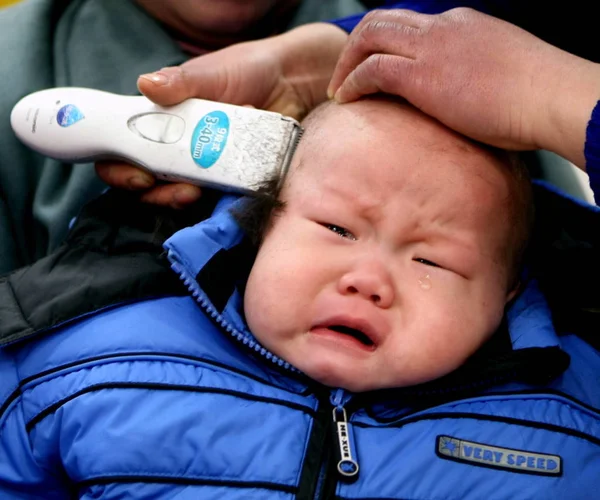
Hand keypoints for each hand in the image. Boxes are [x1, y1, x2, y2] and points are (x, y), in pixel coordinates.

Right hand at [96, 23, 347, 206]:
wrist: (297, 83)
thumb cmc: (250, 71)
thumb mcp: (213, 73)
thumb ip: (182, 82)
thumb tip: (147, 85)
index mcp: (164, 121)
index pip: (125, 150)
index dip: (119, 167)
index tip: (136, 174)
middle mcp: (180, 148)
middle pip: (147, 183)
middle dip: (150, 192)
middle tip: (165, 186)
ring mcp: (206, 167)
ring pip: (178, 196)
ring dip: (176, 199)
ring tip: (192, 192)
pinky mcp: (234, 180)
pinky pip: (217, 201)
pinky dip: (214, 204)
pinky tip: (220, 196)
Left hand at [327, 8, 599, 168]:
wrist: (550, 98)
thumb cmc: (536, 97)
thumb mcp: (501, 76)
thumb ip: (475, 78)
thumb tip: (466, 103)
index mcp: (462, 26)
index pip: (410, 26)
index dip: (384, 45)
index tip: (372, 68)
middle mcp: (443, 28)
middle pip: (383, 21)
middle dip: (356, 45)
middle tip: (344, 76)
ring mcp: (431, 48)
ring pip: (370, 37)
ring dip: (346, 63)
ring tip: (338, 90)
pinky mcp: (422, 75)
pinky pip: (371, 70)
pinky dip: (351, 83)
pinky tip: (344, 100)